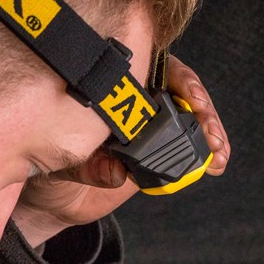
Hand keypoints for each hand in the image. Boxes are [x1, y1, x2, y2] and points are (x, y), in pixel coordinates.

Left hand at [12, 54, 229, 247]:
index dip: (178, 80)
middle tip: (210, 132)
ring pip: (188, 119)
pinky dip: (203, 156)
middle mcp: (134, 99)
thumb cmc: (47, 163)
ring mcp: (150, 126)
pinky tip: (215, 164)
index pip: (153, 66)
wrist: (50, 198)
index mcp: (111, 83)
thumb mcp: (60, 162)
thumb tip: (117, 172)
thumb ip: (88, 165)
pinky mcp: (158, 154)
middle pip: (179, 91)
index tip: (191, 98)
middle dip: (201, 109)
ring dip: (208, 133)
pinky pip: (185, 150)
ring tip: (217, 153)